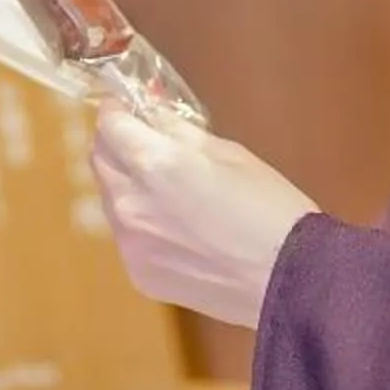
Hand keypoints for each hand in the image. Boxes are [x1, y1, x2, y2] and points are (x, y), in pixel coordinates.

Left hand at [88, 111, 318, 329]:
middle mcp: (130, 203)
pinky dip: (142, 227)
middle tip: (147, 145)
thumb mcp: (228, 153)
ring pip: (111, 201)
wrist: (290, 280)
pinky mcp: (139, 275)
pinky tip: (180, 232)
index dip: (117, 112)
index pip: (109, 125)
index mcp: (153, 164)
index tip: (128, 109)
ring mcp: (130, 244)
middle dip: (118, 147)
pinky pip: (128, 238)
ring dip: (128, 187)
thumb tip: (152, 114)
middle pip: (100, 161)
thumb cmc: (269, 207)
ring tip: (170, 193)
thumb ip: (179, 132)